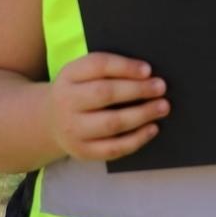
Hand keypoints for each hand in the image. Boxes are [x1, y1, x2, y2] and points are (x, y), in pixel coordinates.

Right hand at [46, 53, 168, 161]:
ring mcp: (73, 129)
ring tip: (163, 106)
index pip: (97, 65)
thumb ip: (112, 69)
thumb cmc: (83, 91)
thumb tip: (148, 73)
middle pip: (104, 93)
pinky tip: (153, 128)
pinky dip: (137, 139)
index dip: (124, 67)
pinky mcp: (82, 151)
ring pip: (111, 123)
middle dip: (137, 90)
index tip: (148, 69)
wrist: (52, 121)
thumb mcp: (86, 73)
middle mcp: (66, 102)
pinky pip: (113, 148)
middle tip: (161, 87)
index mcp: (69, 76)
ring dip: (141, 114)